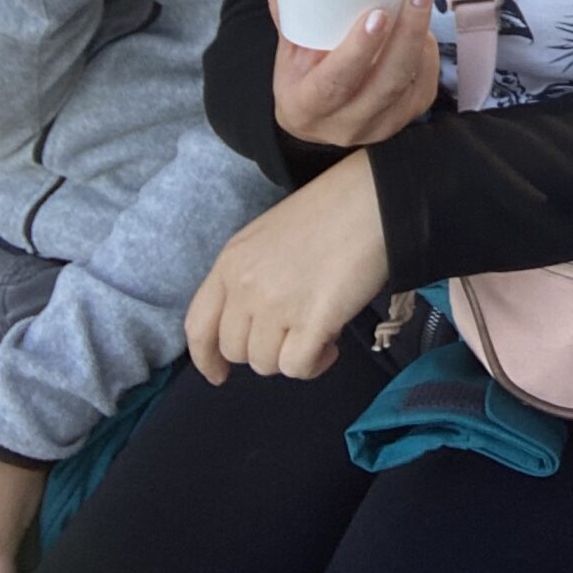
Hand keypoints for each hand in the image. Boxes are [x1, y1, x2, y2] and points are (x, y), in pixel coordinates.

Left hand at [185, 151, 389, 382]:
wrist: (373, 198)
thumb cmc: (332, 209)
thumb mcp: (269, 235)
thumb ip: (252, 275)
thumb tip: (259, 321)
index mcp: (231, 262)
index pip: (198, 326)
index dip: (206, 358)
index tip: (219, 374)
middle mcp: (245, 286)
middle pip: (236, 350)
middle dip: (264, 351)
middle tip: (295, 333)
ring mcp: (276, 305)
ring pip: (266, 364)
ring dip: (292, 356)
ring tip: (319, 333)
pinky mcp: (312, 320)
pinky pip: (297, 368)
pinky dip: (315, 364)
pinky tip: (331, 344)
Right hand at [270, 0, 439, 146]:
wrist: (318, 122)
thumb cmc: (303, 79)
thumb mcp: (288, 51)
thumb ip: (289, 10)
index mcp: (308, 107)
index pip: (336, 82)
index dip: (358, 50)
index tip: (377, 15)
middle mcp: (348, 124)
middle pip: (386, 82)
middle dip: (406, 35)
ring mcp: (382, 125)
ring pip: (412, 82)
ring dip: (420, 37)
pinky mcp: (409, 117)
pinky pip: (426, 82)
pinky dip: (427, 51)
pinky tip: (421, 27)